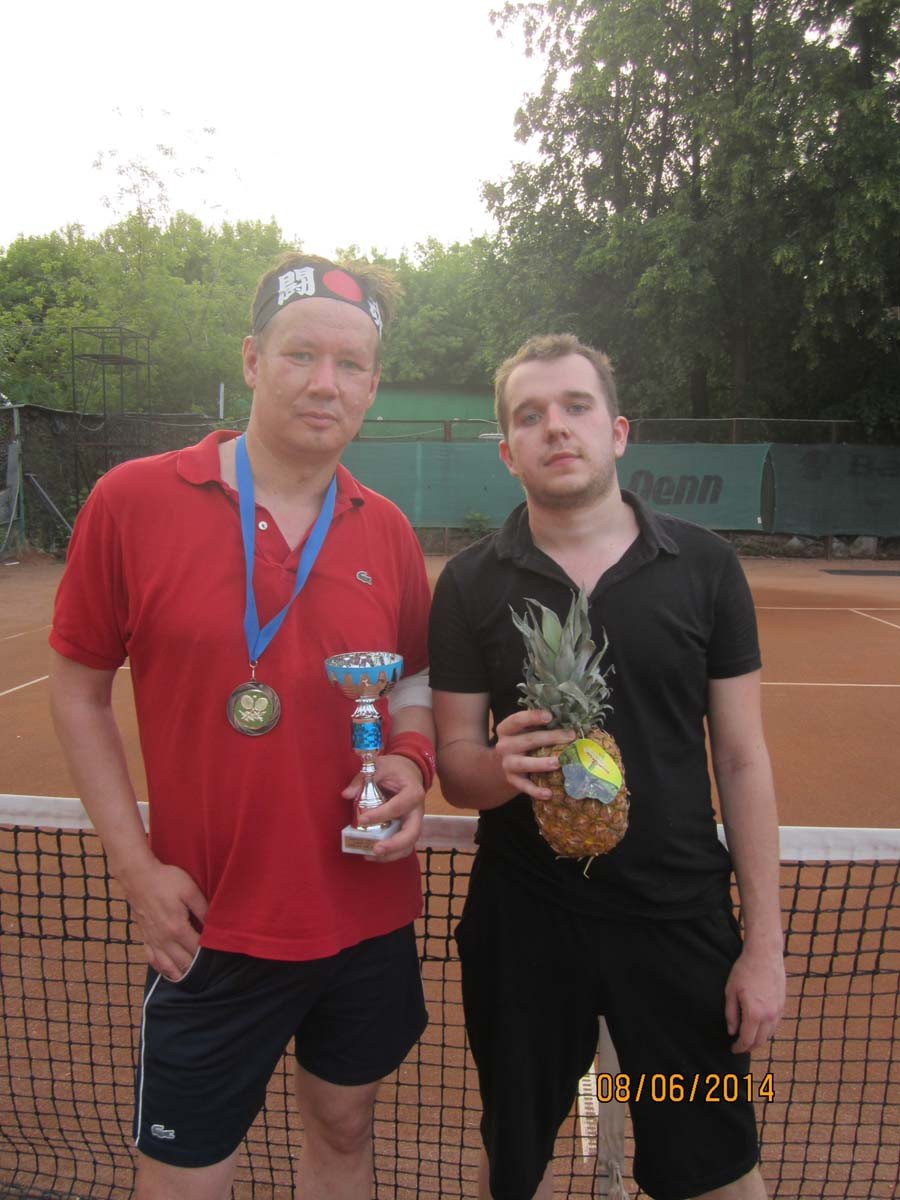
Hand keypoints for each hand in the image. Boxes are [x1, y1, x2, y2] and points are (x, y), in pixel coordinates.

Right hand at [118, 857, 207, 980]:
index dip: (207, 956)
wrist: (138, 877)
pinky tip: (168, 973)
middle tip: (208, 973)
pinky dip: (162, 969)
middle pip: (183, 962)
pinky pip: (152, 959)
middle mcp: (164, 939)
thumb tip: (212, 925)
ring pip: (167, 965)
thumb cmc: (165, 880)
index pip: (196, 950)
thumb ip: (202, 909)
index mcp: (177, 928)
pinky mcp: (144, 937)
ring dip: (180, 974)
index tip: (217, 959)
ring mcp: (152, 940)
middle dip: (195, 969)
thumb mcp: (189, 890)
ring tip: (191, 980)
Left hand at [341, 753, 425, 862]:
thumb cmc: (394, 769)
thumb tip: (347, 794)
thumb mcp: (379, 766)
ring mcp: (414, 821)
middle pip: (412, 833)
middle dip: (394, 844)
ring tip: (370, 855)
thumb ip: (362, 779)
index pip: (399, 806)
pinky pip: (403, 846)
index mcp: (413, 792)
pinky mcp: (407, 828)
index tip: (362, 819)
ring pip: (409, 844)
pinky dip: (390, 854)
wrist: (409, 770)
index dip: (381, 815)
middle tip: (375, 849)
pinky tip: (371, 854)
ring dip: (392, 854)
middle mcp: (418, 810)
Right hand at [493, 709, 574, 800]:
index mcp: (506, 729)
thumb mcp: (524, 730)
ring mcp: (508, 764)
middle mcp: (504, 746)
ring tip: (558, 763)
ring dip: (541, 763)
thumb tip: (569, 718)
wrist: (504, 764)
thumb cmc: (522, 742)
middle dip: (550, 738)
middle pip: (528, 740)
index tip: (550, 716)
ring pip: (524, 764)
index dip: (533, 717)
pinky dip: (536, 791)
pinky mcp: (513, 781)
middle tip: (570, 736)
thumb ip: (539, 725)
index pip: (517, 720)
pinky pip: (525, 787)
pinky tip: (549, 793)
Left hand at [724, 943, 785, 1052]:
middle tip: (739, 1047)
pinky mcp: (782, 1005)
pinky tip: (759, 1027)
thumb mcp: (730, 991)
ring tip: (748, 1038)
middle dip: (749, 1047)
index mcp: (754, 1013)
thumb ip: (731, 1014)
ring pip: (769, 1034)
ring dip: (758, 1040)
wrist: (764, 955)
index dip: (739, 1047)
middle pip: (760, 1041)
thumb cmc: (744, 970)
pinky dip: (766, 1031)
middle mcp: (768, 1016)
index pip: (747, 1040)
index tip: (733, 1049)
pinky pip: (775, 1025)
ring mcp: (777, 1011)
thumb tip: (732, 1031)